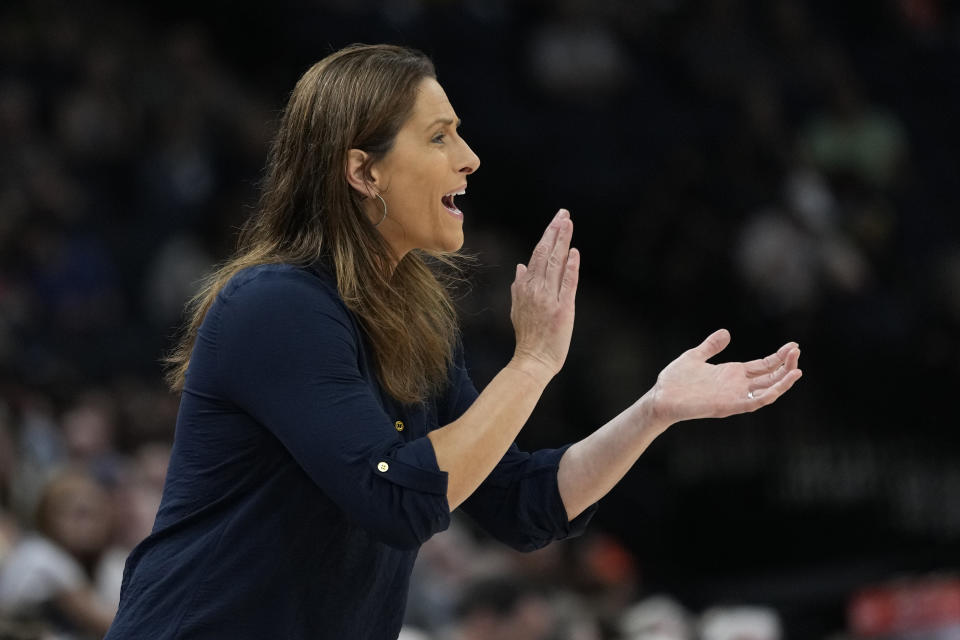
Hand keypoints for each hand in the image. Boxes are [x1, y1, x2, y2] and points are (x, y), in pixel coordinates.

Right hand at [508, 209, 578, 382]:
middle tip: (563, 213)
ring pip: (555, 264)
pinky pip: (567, 284)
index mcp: (525, 288)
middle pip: (545, 254)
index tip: (555, 221)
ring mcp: (549, 298)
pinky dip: (570, 268)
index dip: (547, 237)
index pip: (536, 255)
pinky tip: (574, 253)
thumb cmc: (528, 337)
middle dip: (555, 232)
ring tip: (568, 224)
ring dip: (562, 242)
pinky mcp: (562, 309)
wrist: (532, 360)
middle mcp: (535, 289)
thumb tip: (520, 267)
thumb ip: (518, 286)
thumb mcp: (517, 308)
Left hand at [648, 329, 801, 425]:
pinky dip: (768, 394)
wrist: (660, 397)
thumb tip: (726, 332)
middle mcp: (736, 386)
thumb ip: (711, 346)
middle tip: (798, 351)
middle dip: (785, 365)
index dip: (778, 357)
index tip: (793, 346)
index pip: (762, 366)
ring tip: (797, 368)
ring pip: (766, 391)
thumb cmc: (675, 380)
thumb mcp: (695, 356)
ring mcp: (734, 397)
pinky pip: (753, 402)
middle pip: (769, 377)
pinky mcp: (728, 406)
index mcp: (731, 374)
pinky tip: (779, 385)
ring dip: (782, 381)